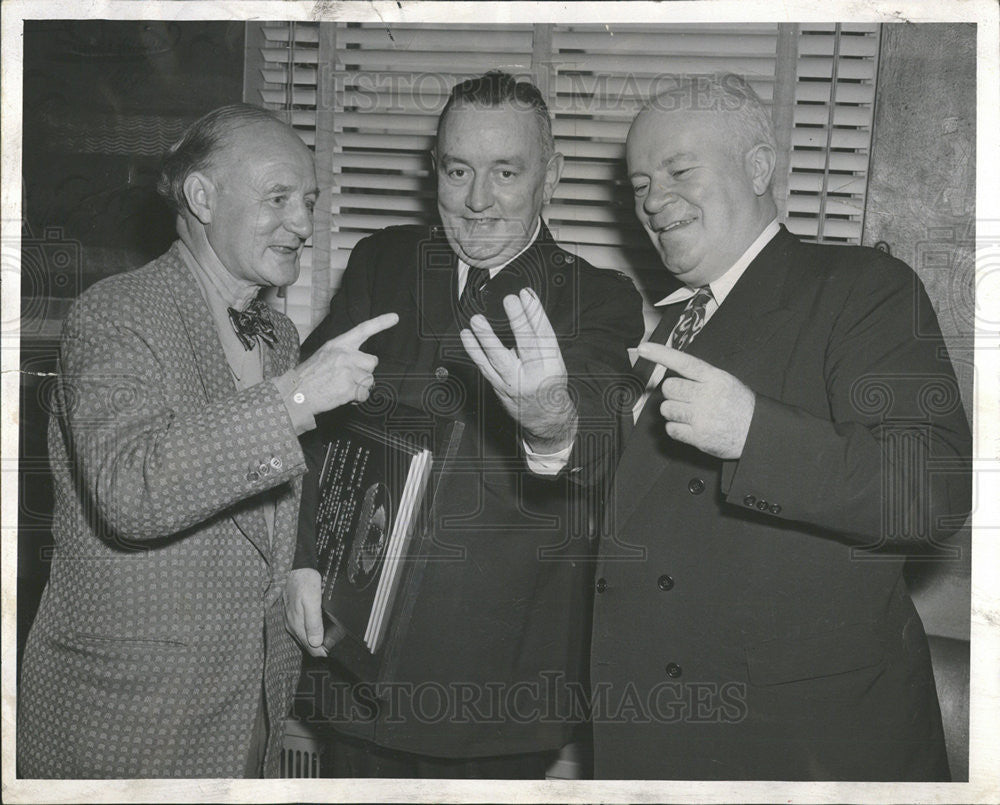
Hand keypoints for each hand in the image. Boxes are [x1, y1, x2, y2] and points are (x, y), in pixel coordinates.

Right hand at [283, 568, 344, 656]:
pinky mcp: (292, 614)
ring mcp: (291, 620)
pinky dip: (311, 631)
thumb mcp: (312, 601)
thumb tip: (316, 643)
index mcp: (297, 625)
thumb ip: (314, 623)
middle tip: (335, 644)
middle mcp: (292, 625)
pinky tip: (319, 628)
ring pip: (305, 637)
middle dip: (321, 647)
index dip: (324, 651)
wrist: (296, 568)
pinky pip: (302, 628)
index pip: (311, 649)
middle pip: (308, 645)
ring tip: (330, 638)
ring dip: (316, 639)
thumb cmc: (304, 581)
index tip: (335, 649)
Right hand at [293, 313, 397, 415]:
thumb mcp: (323, 356)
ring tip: (341, 387)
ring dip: (360, 387)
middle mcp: (345, 355)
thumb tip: (360, 363)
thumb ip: (343, 355)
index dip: (381, 322)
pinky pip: (364, 394)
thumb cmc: (308, 377)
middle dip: (364, 372)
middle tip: (347, 378)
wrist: (295, 395)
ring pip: (369, 380)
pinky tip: (342, 396)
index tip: (395, 317)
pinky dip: (356, 399)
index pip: (363, 329)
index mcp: (338, 344)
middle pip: (372, 362)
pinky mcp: (350, 388)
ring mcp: (348, 371)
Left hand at [460, 288, 576, 452]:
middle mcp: (534, 375)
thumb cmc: (549, 384)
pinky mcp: (499, 388)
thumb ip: (540, 340)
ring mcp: (514, 383)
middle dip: (518, 321)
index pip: (545, 335)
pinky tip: (467, 336)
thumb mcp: (554, 361)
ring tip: (477, 319)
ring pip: (499, 358)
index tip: (527, 294)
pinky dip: (474, 351)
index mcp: (552, 365)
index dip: (536, 314)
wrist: (546, 419)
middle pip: (526, 345)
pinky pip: (484, 368)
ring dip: (486, 337)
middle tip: (510, 300)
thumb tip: (525, 308)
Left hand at [637, 343, 755, 459]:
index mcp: (715, 378)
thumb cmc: (740, 406)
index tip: (643, 348)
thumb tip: (673, 373)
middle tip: (686, 399)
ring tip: (690, 414)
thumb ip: (701, 377)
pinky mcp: (698, 436)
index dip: (661, 354)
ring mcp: (702, 417)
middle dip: (673, 393)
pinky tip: (690, 427)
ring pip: (666, 409)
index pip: (683, 362)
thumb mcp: (726, 382)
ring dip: (673, 412)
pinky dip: (676, 428)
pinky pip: (671, 429)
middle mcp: (707, 396)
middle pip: (669, 388)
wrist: (757, 433)